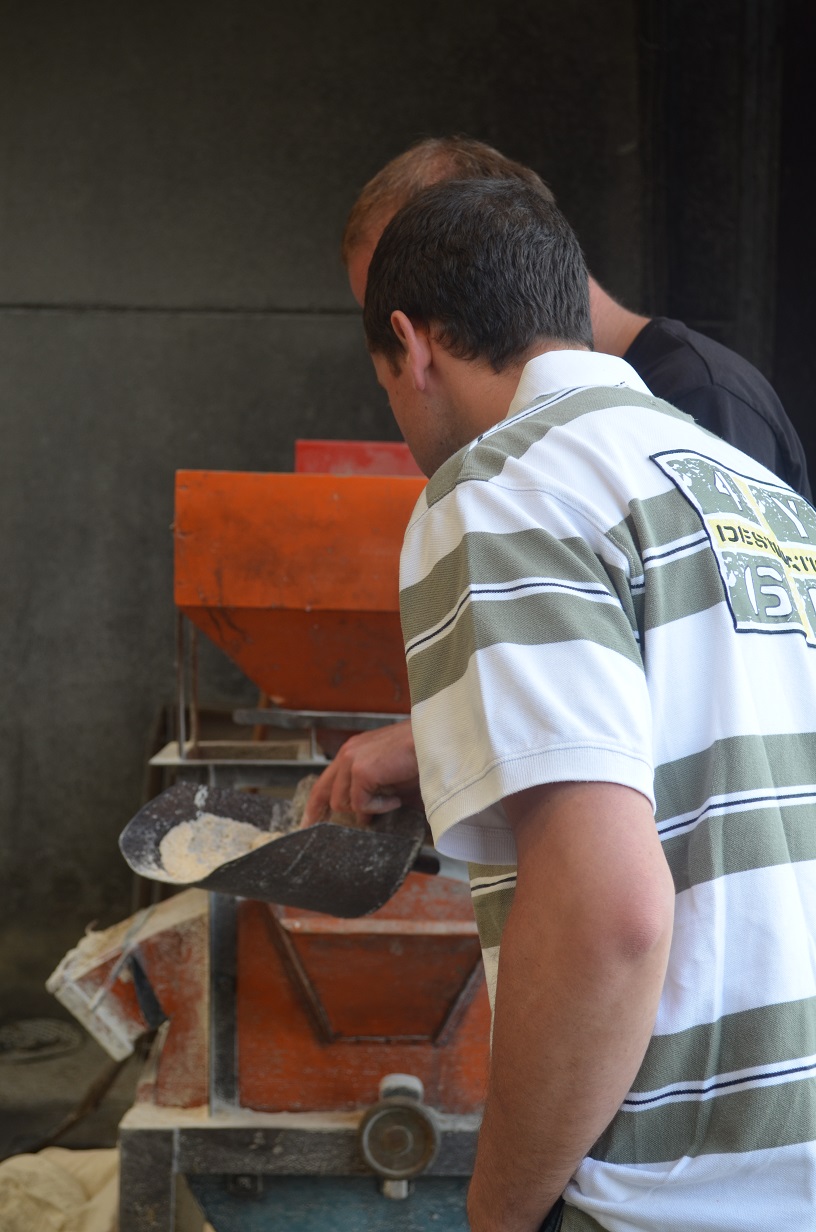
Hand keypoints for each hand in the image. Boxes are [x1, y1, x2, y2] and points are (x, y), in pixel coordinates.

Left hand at [302, 719, 421, 824]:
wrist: (433, 743)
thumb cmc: (418, 756)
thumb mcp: (387, 775)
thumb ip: (370, 789)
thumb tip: (362, 816)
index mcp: (352, 751)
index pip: (324, 782)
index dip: (315, 805)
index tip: (308, 824)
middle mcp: (347, 753)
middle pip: (328, 795)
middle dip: (339, 813)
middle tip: (361, 823)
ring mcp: (351, 761)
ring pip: (343, 803)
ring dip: (369, 808)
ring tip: (392, 799)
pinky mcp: (361, 772)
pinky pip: (361, 805)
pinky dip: (379, 807)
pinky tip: (396, 798)